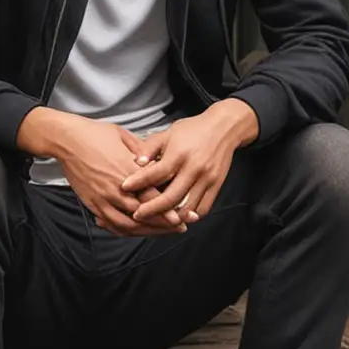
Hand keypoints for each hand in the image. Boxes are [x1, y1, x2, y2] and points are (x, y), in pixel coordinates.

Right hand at [18, 111, 188, 235]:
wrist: (67, 140)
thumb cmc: (96, 134)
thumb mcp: (125, 137)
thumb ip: (143, 153)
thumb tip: (158, 162)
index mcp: (128, 171)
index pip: (152, 196)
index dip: (168, 210)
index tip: (182, 217)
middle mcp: (116, 188)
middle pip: (144, 214)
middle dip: (163, 224)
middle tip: (179, 227)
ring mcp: (103, 198)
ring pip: (128, 224)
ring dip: (146, 231)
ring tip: (161, 232)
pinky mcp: (93, 203)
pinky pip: (111, 223)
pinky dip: (124, 230)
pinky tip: (135, 231)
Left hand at [120, 99, 258, 223]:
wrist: (224, 128)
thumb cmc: (193, 130)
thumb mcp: (168, 132)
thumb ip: (150, 147)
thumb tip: (136, 162)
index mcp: (180, 153)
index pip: (156, 173)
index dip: (139, 182)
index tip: (124, 188)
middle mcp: (194, 168)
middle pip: (171, 196)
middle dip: (151, 209)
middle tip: (136, 214)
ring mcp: (207, 178)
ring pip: (187, 206)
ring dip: (170, 216)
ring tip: (155, 220)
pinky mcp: (217, 185)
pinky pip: (203, 208)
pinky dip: (190, 215)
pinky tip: (178, 216)